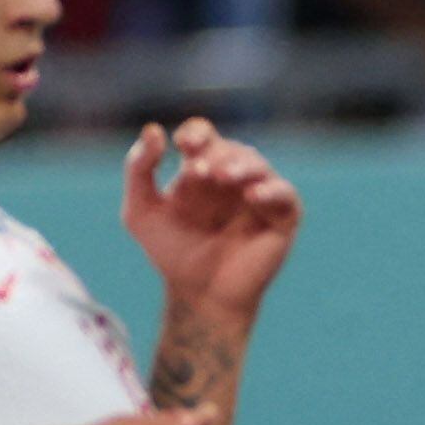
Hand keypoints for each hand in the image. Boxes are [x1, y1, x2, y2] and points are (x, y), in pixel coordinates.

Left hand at [120, 119, 300, 320]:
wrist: (200, 294)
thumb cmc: (172, 253)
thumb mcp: (141, 211)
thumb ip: (139, 170)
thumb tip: (155, 130)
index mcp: (201, 170)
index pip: (204, 135)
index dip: (196, 133)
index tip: (185, 145)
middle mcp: (233, 178)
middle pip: (232, 147)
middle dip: (216, 155)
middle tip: (200, 172)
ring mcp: (259, 196)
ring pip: (258, 165)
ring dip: (241, 166)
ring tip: (225, 178)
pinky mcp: (283, 217)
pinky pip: (285, 193)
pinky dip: (271, 190)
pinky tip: (252, 197)